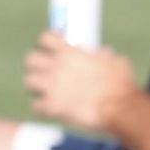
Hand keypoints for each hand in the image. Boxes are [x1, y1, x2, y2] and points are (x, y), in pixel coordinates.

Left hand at [24, 31, 138, 132]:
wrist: (119, 108)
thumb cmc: (120, 84)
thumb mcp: (113, 61)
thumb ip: (103, 56)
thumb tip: (104, 52)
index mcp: (68, 52)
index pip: (45, 39)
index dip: (47, 43)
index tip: (51, 48)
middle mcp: (56, 66)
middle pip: (30, 59)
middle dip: (36, 66)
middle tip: (45, 73)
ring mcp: (52, 86)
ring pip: (29, 81)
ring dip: (35, 86)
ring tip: (44, 91)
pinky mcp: (53, 106)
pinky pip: (36, 106)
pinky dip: (41, 108)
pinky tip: (48, 110)